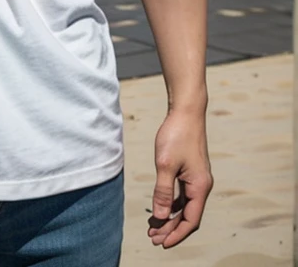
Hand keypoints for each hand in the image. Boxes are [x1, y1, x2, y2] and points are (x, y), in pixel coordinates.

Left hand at [146, 108, 213, 247]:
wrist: (186, 111)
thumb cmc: (177, 135)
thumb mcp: (165, 164)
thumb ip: (162, 191)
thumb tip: (160, 216)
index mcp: (200, 187)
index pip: (190, 220)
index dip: (177, 234)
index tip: (162, 243)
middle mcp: (201, 185)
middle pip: (187, 216)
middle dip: (171, 228)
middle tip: (153, 238)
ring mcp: (196, 178)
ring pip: (184, 206)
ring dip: (170, 217)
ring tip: (153, 226)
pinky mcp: (190, 171)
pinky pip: (182, 194)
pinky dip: (171, 203)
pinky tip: (160, 208)